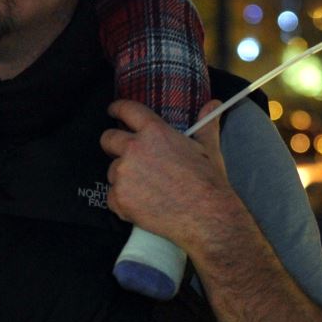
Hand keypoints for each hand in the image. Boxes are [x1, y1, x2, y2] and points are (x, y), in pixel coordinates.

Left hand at [98, 100, 237, 251]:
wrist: (205, 217)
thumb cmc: (208, 182)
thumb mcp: (207, 148)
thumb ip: (205, 124)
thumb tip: (213, 104)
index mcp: (155, 132)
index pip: (128, 110)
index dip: (117, 109)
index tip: (112, 111)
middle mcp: (134, 149)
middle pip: (108, 139)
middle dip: (112, 144)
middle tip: (123, 154)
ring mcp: (124, 174)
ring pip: (113, 171)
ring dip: (124, 178)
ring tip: (147, 189)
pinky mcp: (119, 198)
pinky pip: (112, 197)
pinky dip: (123, 202)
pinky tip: (143, 205)